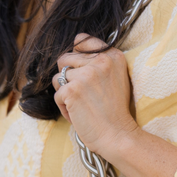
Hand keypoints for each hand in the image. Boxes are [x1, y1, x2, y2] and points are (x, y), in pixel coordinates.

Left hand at [52, 33, 176, 176]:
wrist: (119, 136)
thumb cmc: (116, 112)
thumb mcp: (117, 78)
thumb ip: (99, 61)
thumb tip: (75, 43)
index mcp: (113, 55)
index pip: (82, 40)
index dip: (77, 57)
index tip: (87, 76)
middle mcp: (100, 61)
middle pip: (65, 59)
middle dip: (69, 78)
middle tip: (85, 96)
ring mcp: (85, 75)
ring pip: (58, 77)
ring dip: (66, 93)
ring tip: (82, 106)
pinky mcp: (72, 90)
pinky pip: (57, 95)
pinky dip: (64, 108)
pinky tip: (79, 115)